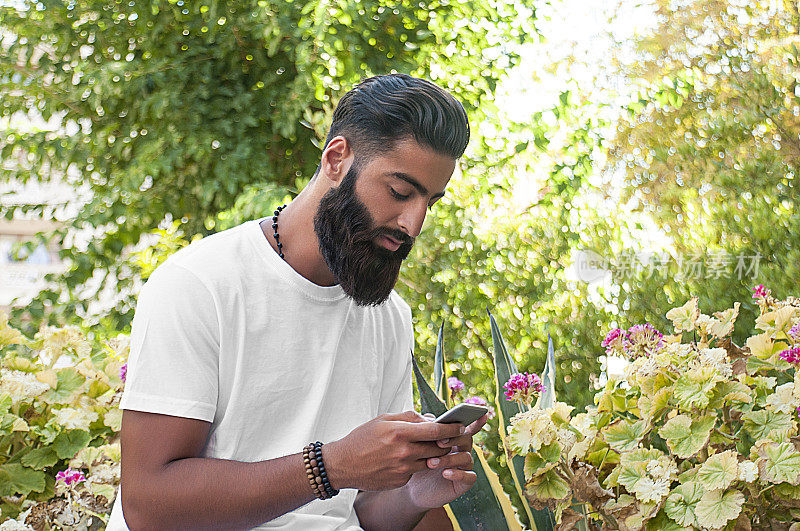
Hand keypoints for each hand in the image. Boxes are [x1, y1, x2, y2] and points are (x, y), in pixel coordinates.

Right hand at [323, 411, 464, 490]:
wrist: (343, 465)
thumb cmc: (362, 438)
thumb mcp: (383, 419)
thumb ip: (409, 417)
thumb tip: (430, 419)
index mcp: (400, 432)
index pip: (436, 431)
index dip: (452, 428)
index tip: (461, 425)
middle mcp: (404, 452)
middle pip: (438, 448)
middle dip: (446, 442)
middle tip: (450, 437)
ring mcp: (403, 469)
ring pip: (430, 461)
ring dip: (433, 455)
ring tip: (426, 447)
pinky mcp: (401, 481)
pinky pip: (417, 471)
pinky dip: (417, 464)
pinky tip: (406, 459)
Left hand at [403, 413, 487, 509]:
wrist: (410, 488)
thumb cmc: (414, 462)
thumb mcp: (416, 444)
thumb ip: (424, 430)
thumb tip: (430, 418)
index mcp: (453, 438)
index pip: (465, 427)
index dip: (475, 420)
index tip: (481, 413)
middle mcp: (461, 450)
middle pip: (466, 438)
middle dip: (454, 438)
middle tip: (439, 442)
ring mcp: (464, 466)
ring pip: (466, 457)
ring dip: (450, 458)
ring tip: (431, 462)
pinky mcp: (464, 483)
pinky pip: (469, 477)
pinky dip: (458, 474)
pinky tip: (445, 473)